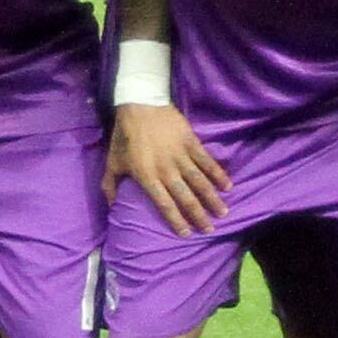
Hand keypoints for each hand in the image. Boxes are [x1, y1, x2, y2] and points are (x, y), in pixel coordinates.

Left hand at [107, 102, 228, 235]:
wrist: (140, 104)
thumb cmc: (124, 136)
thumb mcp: (112, 162)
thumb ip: (110, 186)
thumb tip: (111, 207)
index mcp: (147, 176)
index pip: (164, 204)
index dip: (176, 220)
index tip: (186, 234)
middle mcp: (166, 169)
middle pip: (185, 197)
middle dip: (199, 215)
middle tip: (210, 229)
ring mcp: (180, 155)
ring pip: (199, 181)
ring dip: (212, 198)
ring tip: (223, 213)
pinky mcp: (191, 142)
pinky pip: (206, 161)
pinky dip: (218, 174)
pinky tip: (228, 186)